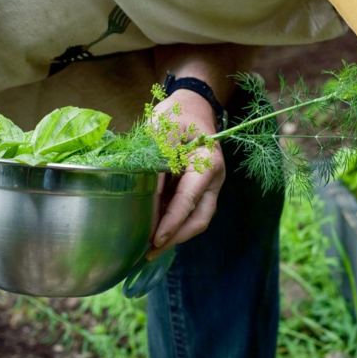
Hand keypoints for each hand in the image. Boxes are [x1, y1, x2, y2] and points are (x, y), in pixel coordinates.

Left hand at [145, 90, 225, 259]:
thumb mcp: (163, 132)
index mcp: (208, 164)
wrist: (193, 105)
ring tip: (149, 248)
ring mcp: (208, 185)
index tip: (155, 240)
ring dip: (174, 234)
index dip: (172, 223)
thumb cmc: (179, 114)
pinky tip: (155, 230)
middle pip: (199, 218)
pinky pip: (188, 210)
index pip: (189, 201)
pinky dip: (173, 222)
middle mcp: (213, 179)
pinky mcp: (198, 188)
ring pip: (195, 218)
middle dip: (175, 238)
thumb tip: (142, 196)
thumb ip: (155, 163)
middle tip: (149, 252)